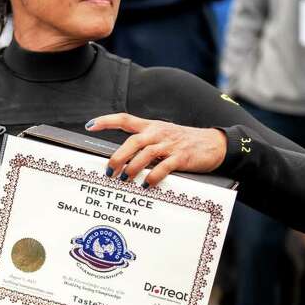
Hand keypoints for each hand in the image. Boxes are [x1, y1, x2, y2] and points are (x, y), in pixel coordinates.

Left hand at [87, 113, 226, 187]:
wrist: (215, 143)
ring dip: (132, 168)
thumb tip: (120, 161)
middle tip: (109, 171)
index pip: (125, 119)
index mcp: (151, 126)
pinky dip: (153, 177)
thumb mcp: (162, 136)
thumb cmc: (183, 143)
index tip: (90, 125)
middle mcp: (158, 133)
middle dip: (118, 156)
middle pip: (133, 140)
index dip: (107, 121)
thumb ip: (144, 144)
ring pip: (146, 154)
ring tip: (125, 180)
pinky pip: (163, 167)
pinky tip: (146, 185)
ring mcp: (170, 144)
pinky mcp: (182, 157)